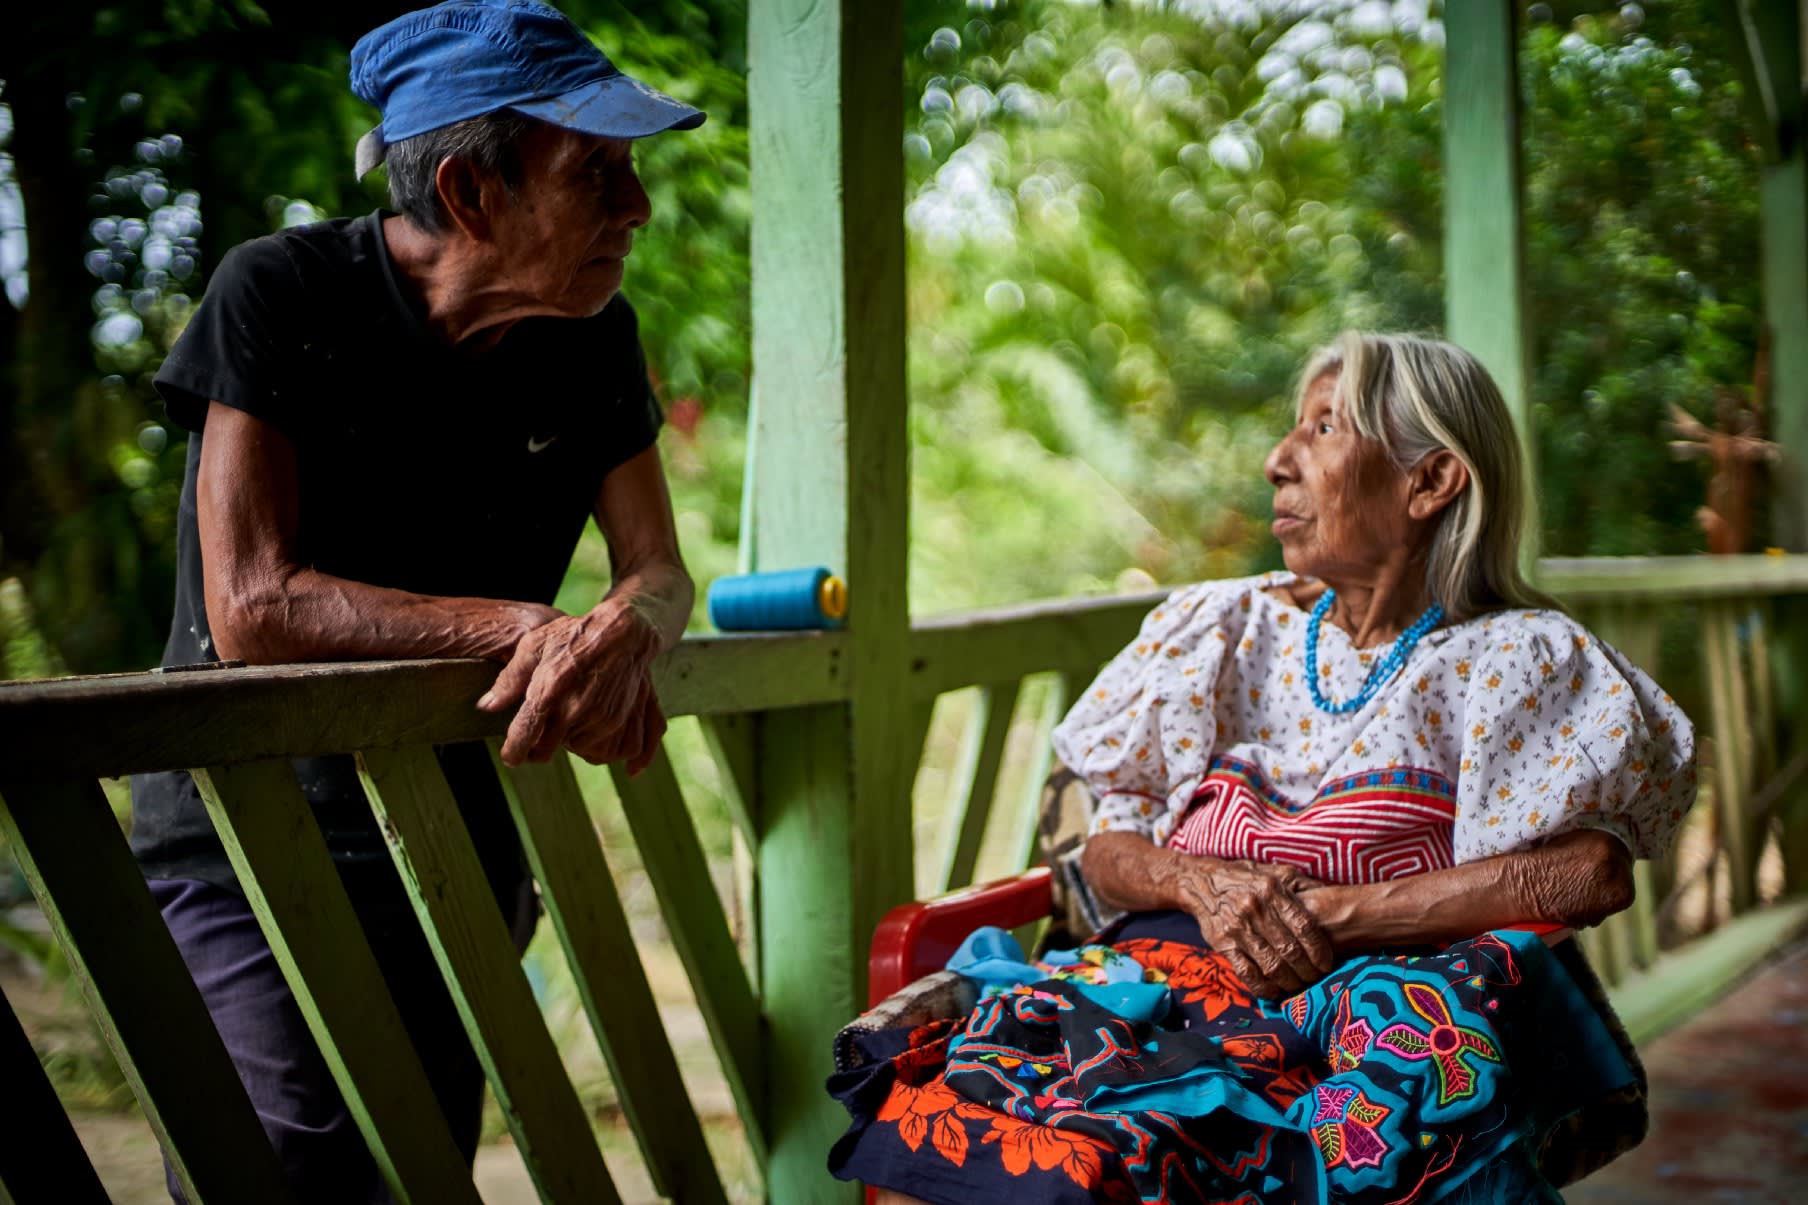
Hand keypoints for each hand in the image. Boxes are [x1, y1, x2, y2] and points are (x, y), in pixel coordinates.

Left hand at [479, 598, 661, 766]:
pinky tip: (590, 728)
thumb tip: (487, 706)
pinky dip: (594, 745)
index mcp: (547, 694)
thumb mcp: (534, 645)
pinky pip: (602, 750)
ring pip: (574, 749)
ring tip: (568, 717)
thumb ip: (509, 679)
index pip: (522, 739)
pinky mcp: (619, 722)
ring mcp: (600, 720)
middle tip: (537, 733)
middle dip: (537, 747)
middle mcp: (573, 712)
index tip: (511, 755)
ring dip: (567, 740)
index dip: (513, 752)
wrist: (624, 632)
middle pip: (546, 751)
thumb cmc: (575, 635)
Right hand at [1173, 859, 1334, 999]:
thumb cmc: (1248, 878)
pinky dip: (1264, 987)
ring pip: (1272, 965)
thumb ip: (1304, 886)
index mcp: (1272, 890)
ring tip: (1298, 985)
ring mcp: (1237, 928)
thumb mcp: (1277, 872)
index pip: (1304, 927)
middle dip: (1308, 971)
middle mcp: (1255, 909)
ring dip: (1290, 982)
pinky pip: (1247, 973)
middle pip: (1290, 950)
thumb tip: (1333, 898)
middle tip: (1315, 978)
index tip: (1326, 963)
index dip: (1319, 950)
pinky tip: (1274, 990)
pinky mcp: (1223, 944)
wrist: (1202, 882)